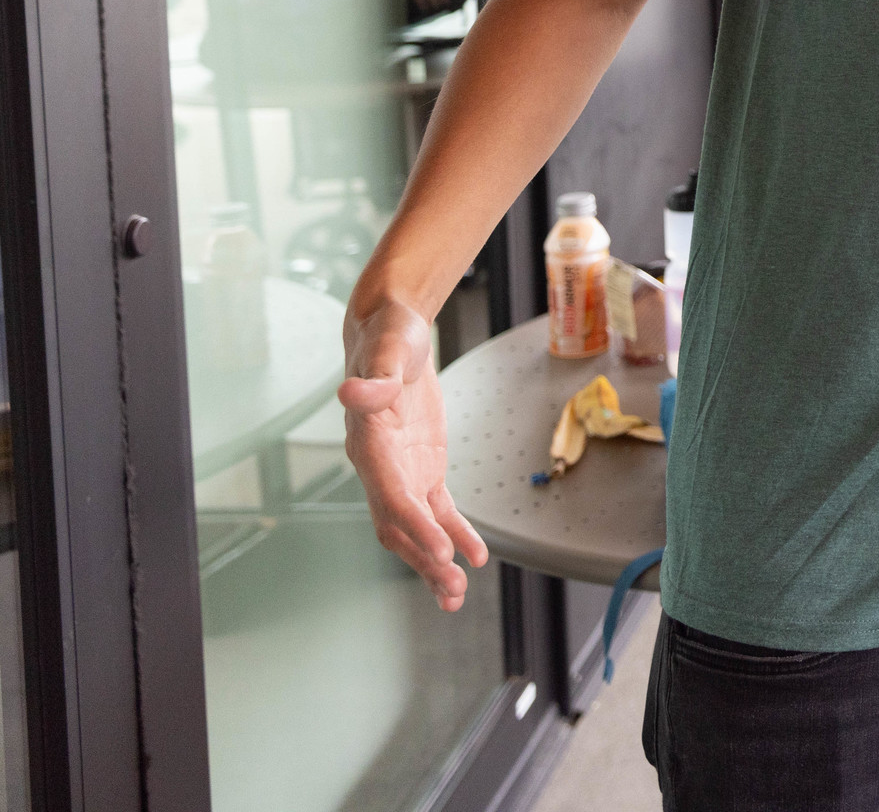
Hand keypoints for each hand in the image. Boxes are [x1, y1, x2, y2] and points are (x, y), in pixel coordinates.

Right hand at [338, 297, 486, 611]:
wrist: (392, 333)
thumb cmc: (389, 337)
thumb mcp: (388, 346)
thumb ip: (375, 376)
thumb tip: (353, 393)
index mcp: (369, 442)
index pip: (391, 494)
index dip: (414, 524)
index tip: (439, 551)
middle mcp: (380, 465)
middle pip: (399, 524)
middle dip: (423, 558)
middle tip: (451, 589)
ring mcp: (400, 470)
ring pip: (416, 527)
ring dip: (434, 560)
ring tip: (456, 595)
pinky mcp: (421, 468)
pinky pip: (437, 509)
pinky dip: (454, 533)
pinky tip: (475, 557)